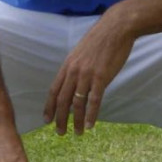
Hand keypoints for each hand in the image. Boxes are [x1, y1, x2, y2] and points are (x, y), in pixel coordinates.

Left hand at [43, 11, 134, 135]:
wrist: (115, 28)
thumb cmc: (100, 39)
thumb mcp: (81, 52)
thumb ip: (76, 67)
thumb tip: (74, 80)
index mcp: (68, 65)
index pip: (54, 90)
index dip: (49, 107)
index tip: (46, 120)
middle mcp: (74, 71)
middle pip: (63, 100)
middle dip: (60, 119)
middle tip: (60, 133)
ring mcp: (87, 75)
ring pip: (77, 103)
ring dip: (76, 120)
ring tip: (77, 132)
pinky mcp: (101, 77)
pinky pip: (94, 100)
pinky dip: (91, 114)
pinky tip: (90, 125)